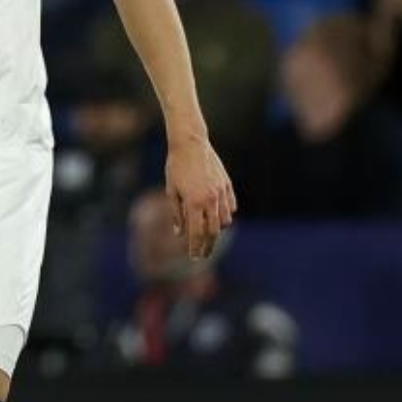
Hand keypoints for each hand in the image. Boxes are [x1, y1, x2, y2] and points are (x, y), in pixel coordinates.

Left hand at [165, 133, 235, 259]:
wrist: (190, 143)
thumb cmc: (176, 166)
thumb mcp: (171, 191)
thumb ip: (177, 214)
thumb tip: (179, 233)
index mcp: (194, 203)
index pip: (197, 233)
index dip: (196, 248)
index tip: (194, 258)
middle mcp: (210, 199)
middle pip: (213, 231)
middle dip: (208, 245)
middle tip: (203, 254)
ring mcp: (221, 192)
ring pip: (225, 220)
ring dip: (217, 230)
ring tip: (209, 235)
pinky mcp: (227, 185)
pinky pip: (231, 206)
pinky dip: (226, 215)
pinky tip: (218, 218)